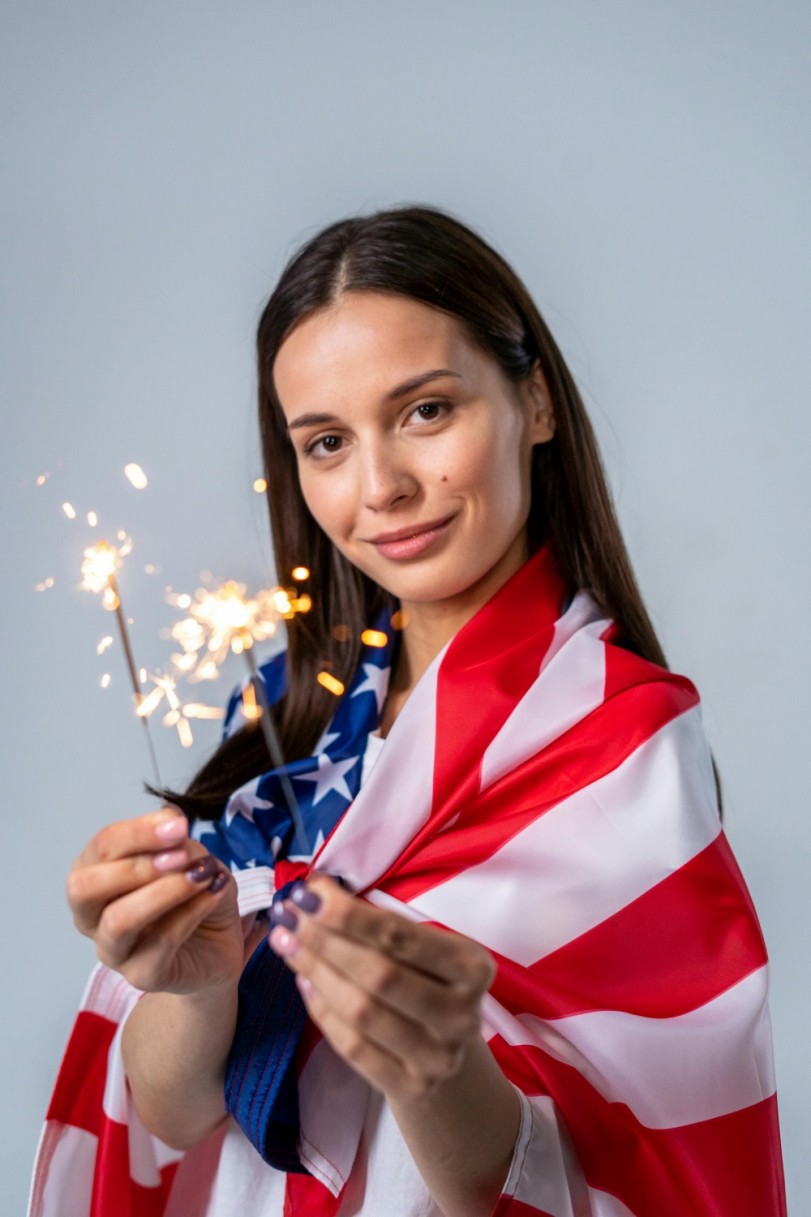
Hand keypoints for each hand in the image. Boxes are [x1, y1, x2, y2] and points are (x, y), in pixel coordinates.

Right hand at [67, 809, 242, 994]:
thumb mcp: (192, 858)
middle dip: (135, 866)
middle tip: (182, 856)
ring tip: (202, 875)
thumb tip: (172, 826)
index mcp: (95, 875)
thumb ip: (177, 844)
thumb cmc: (193, 895)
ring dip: (164, 891)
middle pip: (84, 887)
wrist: (220, 944)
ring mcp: (113, 950)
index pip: (101, 847)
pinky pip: (159, 944)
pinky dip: (190, 913)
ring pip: (118, 921)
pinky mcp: (142, 975)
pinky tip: (213, 895)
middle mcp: (92, 915)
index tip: (179, 825)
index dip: (138, 832)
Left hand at [268, 876, 494, 1100]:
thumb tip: (315, 895)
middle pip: (377, 974)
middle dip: (324, 941)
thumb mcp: (424, 952)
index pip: (398, 936)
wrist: (448, 1056)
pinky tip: (304, 984)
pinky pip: (353, 1047)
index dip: (347, 914)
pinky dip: (322, 1012)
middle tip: (287, 918)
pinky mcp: (413, 1089)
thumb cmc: (428, 984)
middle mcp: (461, 1014)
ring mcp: (438, 1057)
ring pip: (361, 1011)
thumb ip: (380, 926)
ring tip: (286, 944)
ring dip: (315, 972)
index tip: (308, 894)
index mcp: (471, 966)